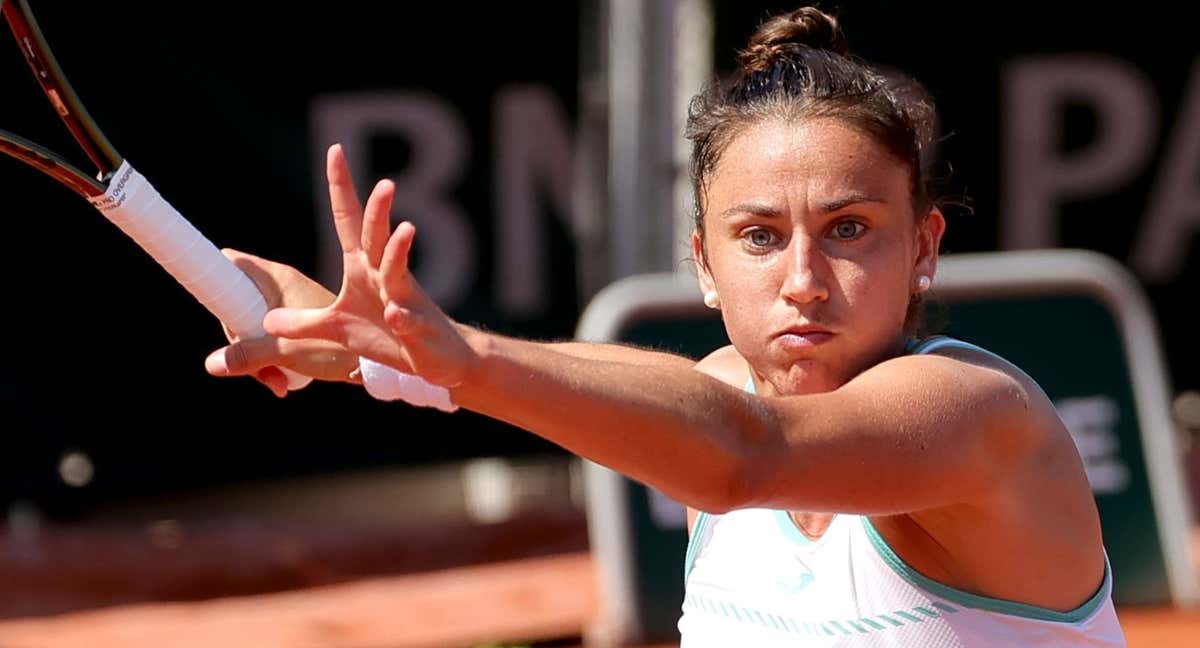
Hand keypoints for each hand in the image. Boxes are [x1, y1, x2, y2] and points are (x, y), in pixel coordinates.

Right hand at [204, 248, 360, 395]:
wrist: (382, 361)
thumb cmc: (338, 348)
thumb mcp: (286, 352)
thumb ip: (247, 356)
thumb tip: (210, 364)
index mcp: (277, 277)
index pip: (231, 261)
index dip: (214, 278)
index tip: (213, 305)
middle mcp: (285, 284)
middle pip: (237, 301)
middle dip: (238, 336)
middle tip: (254, 366)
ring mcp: (295, 303)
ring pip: (255, 324)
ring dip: (257, 354)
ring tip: (276, 380)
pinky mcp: (306, 322)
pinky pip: (274, 335)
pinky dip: (274, 358)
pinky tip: (285, 381)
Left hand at [262, 144, 478, 389]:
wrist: (437, 358)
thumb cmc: (390, 337)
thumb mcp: (337, 330)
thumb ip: (303, 322)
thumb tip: (266, 319)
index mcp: (365, 268)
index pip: (349, 221)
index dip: (342, 187)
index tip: (336, 150)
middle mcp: (385, 276)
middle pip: (378, 237)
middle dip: (379, 211)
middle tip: (385, 183)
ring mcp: (404, 301)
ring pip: (400, 271)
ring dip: (400, 250)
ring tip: (405, 228)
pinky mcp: (416, 330)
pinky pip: (408, 321)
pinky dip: (402, 318)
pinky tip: (395, 315)